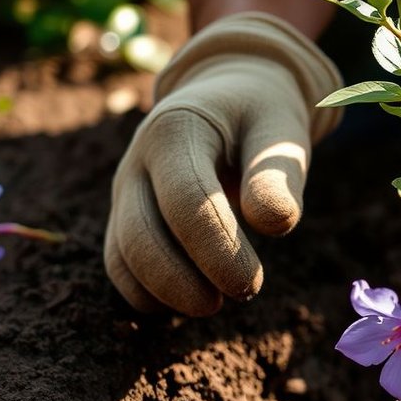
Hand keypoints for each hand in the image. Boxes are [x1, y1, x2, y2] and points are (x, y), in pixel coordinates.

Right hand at [105, 13, 340, 315]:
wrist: (229, 96)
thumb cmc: (261, 117)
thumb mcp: (280, 130)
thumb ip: (278, 173)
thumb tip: (274, 224)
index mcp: (176, 129)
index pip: (186, 202)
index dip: (217, 250)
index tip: (251, 284)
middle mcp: (138, 160)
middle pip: (141, 237)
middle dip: (184, 282)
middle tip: (241, 297)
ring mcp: (125, 189)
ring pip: (123, 256)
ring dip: (165, 293)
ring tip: (214, 303)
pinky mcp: (125, 215)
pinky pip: (120, 265)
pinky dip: (146, 294)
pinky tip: (186, 304)